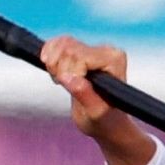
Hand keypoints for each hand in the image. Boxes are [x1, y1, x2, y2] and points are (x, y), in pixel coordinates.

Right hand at [40, 35, 154, 164]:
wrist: (105, 122)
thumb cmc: (105, 120)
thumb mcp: (95, 113)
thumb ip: (84, 94)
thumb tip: (67, 77)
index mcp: (114, 61)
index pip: (81, 56)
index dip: (69, 72)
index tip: (70, 88)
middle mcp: (107, 51)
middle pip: (69, 47)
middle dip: (59, 68)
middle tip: (63, 86)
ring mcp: (94, 49)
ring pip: (62, 43)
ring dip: (53, 62)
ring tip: (59, 80)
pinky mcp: (83, 50)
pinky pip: (59, 42)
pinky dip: (50, 54)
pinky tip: (53, 70)